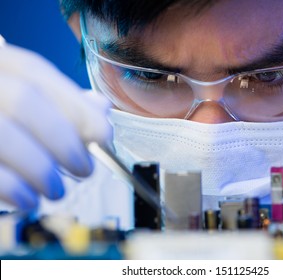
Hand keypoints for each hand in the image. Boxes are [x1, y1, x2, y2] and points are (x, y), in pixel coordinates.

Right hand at [0, 41, 111, 209]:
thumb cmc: (3, 118)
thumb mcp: (22, 100)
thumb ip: (59, 102)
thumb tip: (100, 108)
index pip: (36, 72)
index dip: (77, 106)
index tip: (104, 135)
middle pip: (25, 101)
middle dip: (65, 140)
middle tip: (84, 169)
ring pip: (4, 133)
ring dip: (41, 168)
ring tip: (56, 189)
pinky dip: (14, 187)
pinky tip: (29, 199)